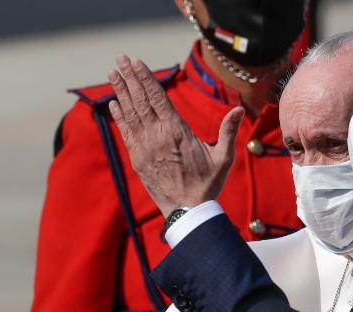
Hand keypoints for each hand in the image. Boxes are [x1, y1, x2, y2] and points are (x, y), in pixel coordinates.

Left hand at [108, 54, 244, 216]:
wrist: (187, 211)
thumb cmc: (208, 184)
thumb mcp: (223, 158)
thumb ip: (228, 132)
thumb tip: (239, 111)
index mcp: (177, 131)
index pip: (157, 97)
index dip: (145, 78)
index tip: (136, 62)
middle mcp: (157, 136)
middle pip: (140, 100)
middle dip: (129, 77)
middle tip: (120, 58)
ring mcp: (145, 147)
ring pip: (130, 113)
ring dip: (121, 91)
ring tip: (113, 73)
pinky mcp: (138, 159)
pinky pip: (126, 132)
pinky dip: (119, 115)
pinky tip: (113, 103)